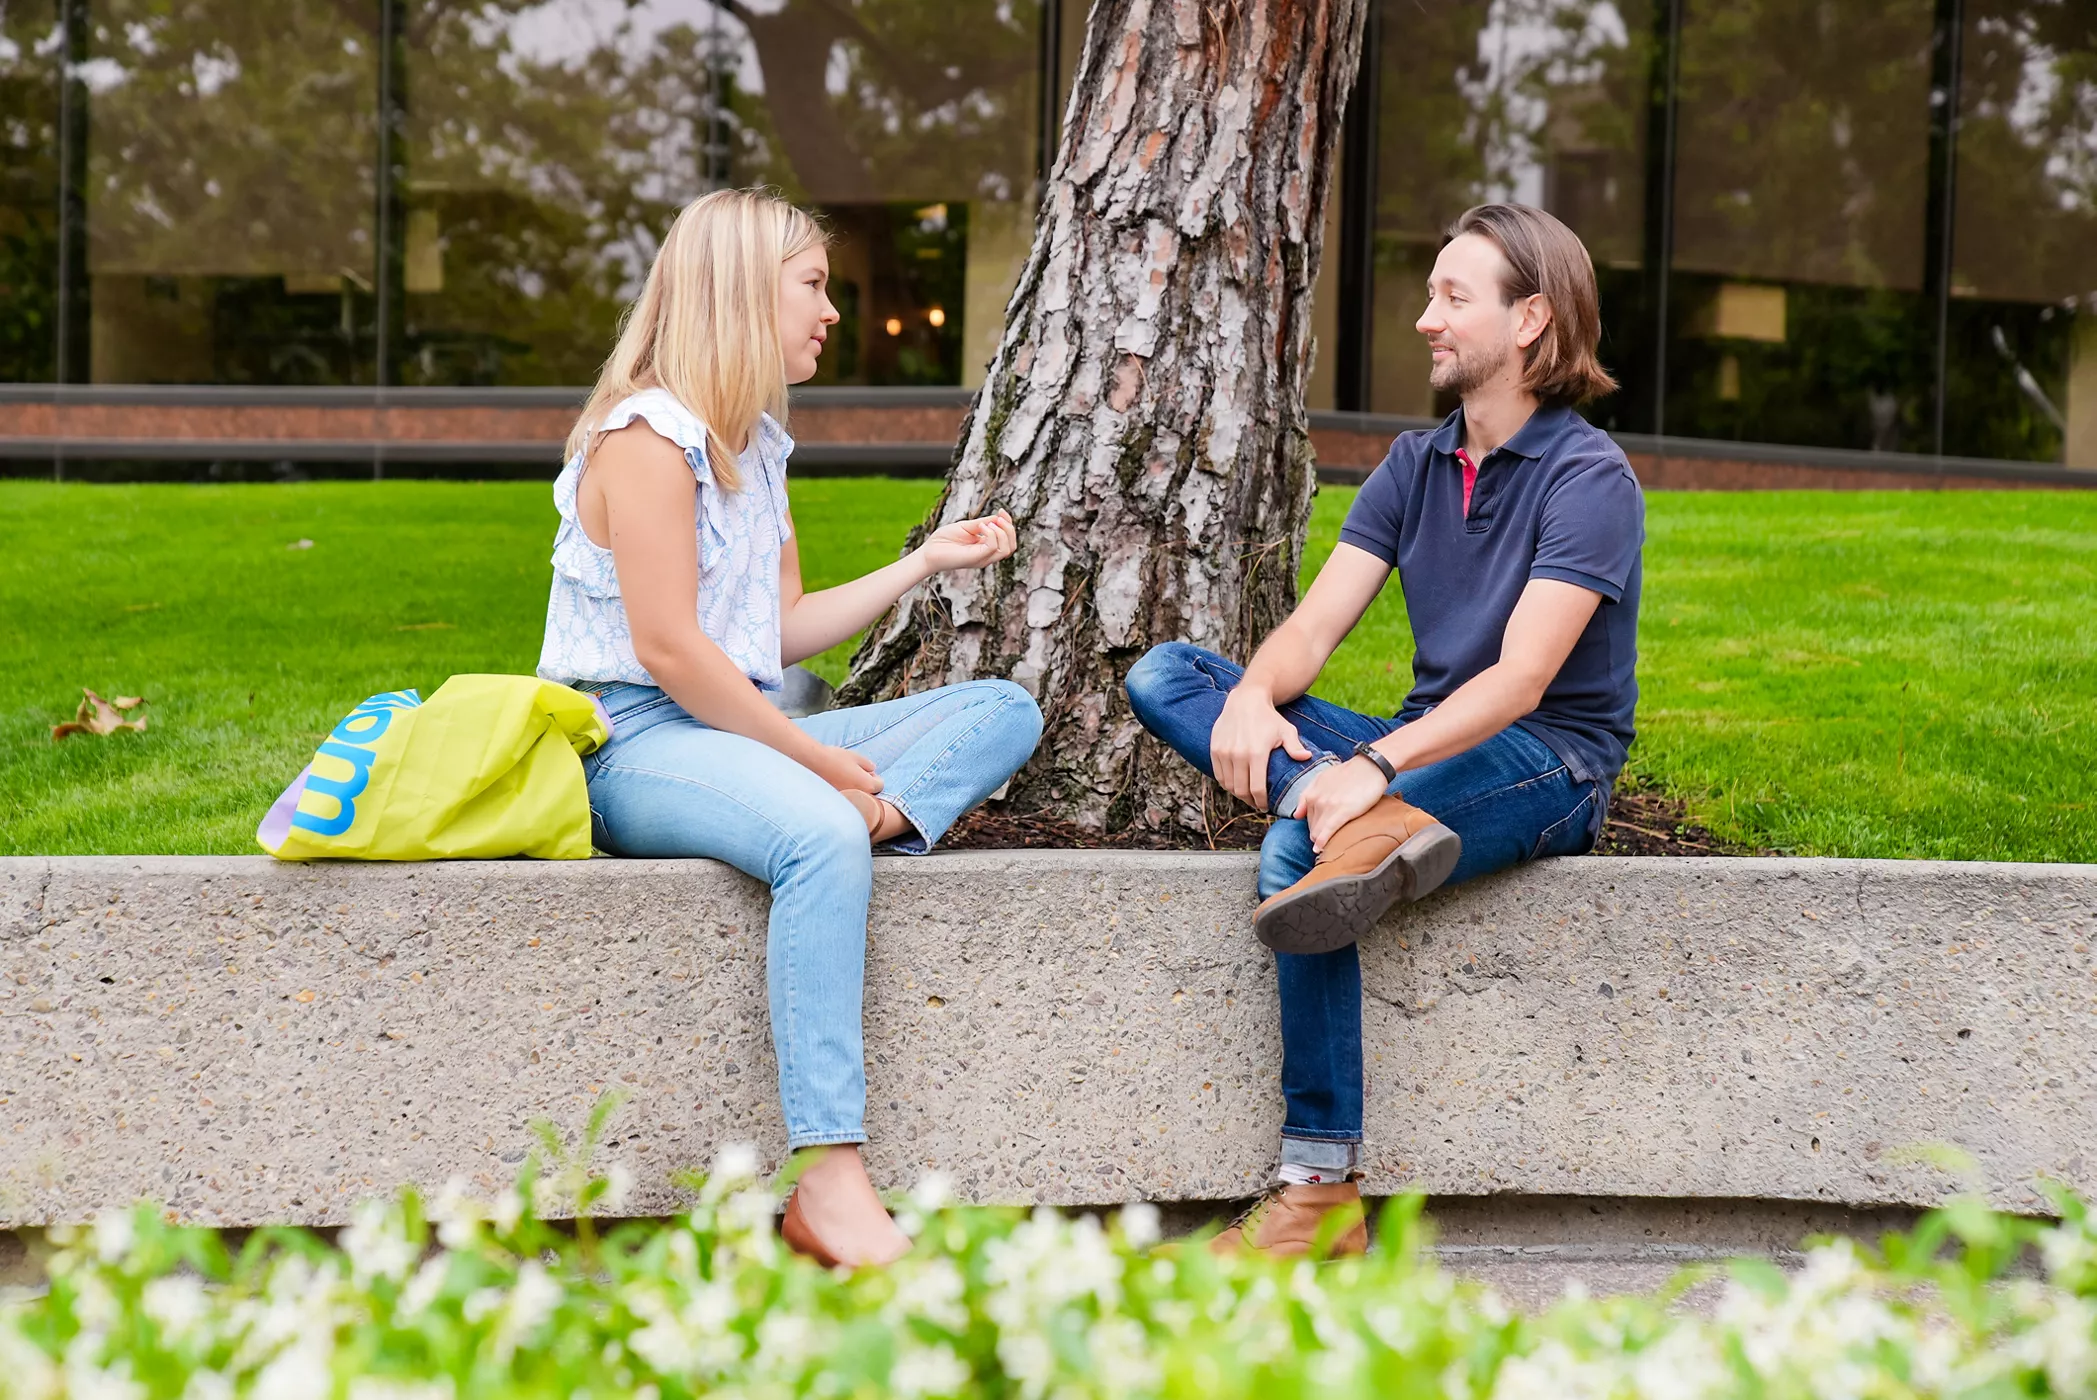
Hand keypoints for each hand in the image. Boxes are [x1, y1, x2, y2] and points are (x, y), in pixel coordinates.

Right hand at [804, 744, 883, 795]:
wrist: (812, 763)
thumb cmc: (835, 758)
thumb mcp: (856, 757)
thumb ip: (868, 764)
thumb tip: (872, 769)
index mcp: (867, 785)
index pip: (880, 785)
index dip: (874, 776)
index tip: (865, 770)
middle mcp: (859, 796)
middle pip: (869, 793)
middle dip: (865, 784)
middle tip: (854, 774)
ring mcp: (847, 800)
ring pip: (857, 796)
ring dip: (854, 789)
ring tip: (843, 777)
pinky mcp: (836, 801)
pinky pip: (846, 799)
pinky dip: (844, 792)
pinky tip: (835, 782)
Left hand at [916, 510, 1016, 573]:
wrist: (928, 551)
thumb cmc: (944, 540)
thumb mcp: (967, 526)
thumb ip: (983, 522)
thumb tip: (998, 517)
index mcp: (986, 548)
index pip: (1008, 540)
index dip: (1009, 524)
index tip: (1002, 511)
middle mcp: (987, 555)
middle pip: (1011, 547)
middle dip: (1010, 529)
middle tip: (998, 516)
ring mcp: (982, 558)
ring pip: (1006, 549)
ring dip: (1002, 532)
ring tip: (987, 523)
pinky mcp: (975, 558)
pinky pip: (992, 547)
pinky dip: (991, 533)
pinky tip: (981, 526)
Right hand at [1209, 685, 1313, 810]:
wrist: (1246, 700)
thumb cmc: (1269, 718)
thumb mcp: (1286, 730)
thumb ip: (1295, 746)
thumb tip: (1306, 758)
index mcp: (1257, 753)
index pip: (1256, 789)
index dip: (1261, 802)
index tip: (1265, 806)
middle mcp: (1238, 754)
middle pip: (1241, 790)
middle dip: (1250, 801)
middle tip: (1257, 803)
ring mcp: (1224, 752)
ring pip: (1228, 785)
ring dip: (1238, 793)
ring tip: (1247, 795)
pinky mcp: (1215, 749)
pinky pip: (1218, 775)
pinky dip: (1226, 783)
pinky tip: (1235, 784)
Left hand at [1296, 756, 1390, 853]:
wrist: (1370, 766)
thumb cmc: (1350, 773)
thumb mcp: (1323, 779)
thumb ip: (1308, 795)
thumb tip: (1297, 815)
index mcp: (1312, 793)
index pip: (1306, 819)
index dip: (1313, 827)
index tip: (1318, 834)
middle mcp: (1316, 800)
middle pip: (1312, 827)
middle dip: (1317, 835)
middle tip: (1327, 842)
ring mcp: (1328, 806)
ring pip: (1317, 832)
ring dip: (1320, 841)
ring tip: (1326, 850)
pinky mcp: (1342, 812)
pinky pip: (1327, 832)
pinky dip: (1322, 842)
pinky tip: (1320, 849)